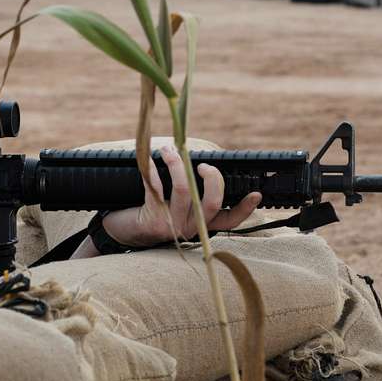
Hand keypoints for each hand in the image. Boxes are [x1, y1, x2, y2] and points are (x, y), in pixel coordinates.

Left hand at [100, 145, 261, 247]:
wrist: (125, 231)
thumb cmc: (154, 211)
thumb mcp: (178, 205)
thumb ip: (194, 192)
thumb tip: (202, 161)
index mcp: (202, 224)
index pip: (230, 220)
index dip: (245, 209)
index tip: (256, 194)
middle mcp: (191, 228)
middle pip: (212, 202)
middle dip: (212, 177)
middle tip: (202, 164)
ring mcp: (172, 226)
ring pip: (184, 190)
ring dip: (177, 164)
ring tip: (169, 150)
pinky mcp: (152, 220)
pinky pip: (156, 188)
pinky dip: (153, 169)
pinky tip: (150, 158)